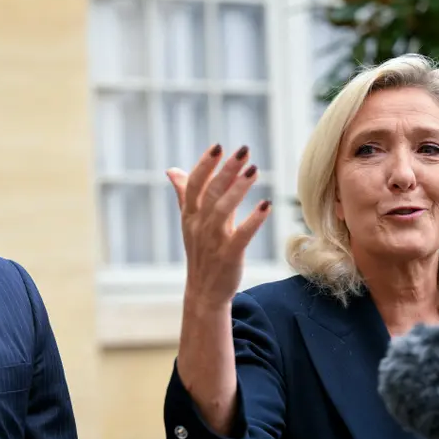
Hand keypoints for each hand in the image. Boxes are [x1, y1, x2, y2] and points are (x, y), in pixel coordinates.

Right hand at [167, 144, 270, 309]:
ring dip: (239, 190)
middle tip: (243, 150)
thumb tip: (171, 170)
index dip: (205, 165)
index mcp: (190, 215)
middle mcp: (199, 226)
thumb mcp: (190, 223)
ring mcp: (213, 242)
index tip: (218, 146)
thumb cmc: (200, 253)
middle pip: (210, 193)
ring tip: (254, 171)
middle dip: (226, 170)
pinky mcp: (228, 256)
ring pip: (223, 211)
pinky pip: (240, 236)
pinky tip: (267, 205)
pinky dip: (253, 220)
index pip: (194, 185)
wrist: (203, 292)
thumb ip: (184, 194)